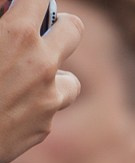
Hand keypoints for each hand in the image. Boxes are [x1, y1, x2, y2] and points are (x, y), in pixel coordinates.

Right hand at [0, 1, 82, 162]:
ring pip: (70, 79)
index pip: (41, 0)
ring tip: (28, 77)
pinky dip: (37, 105)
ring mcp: (48, 98)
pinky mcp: (44, 126)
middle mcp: (41, 64)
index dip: (32, 1)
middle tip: (45, 29)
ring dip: (54, 76)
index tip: (24, 5)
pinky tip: (12, 106)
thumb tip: (8, 6)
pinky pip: (50, 108)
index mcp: (18, 34)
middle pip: (74, 30)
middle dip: (60, 25)